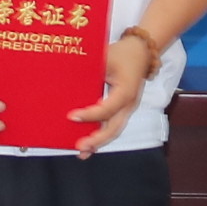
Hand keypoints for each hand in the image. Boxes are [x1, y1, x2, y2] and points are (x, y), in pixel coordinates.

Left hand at [69, 30, 162, 155]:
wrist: (141, 53)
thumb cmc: (122, 54)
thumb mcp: (106, 57)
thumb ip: (89, 69)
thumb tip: (65, 78)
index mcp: (125, 91)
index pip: (107, 108)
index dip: (90, 115)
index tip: (71, 116)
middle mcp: (128, 104)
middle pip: (114, 127)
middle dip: (96, 139)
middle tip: (79, 146)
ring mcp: (127, 109)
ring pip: (114, 130)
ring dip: (98, 142)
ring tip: (81, 152)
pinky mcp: (123, 110)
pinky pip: (112, 126)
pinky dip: (101, 136)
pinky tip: (88, 145)